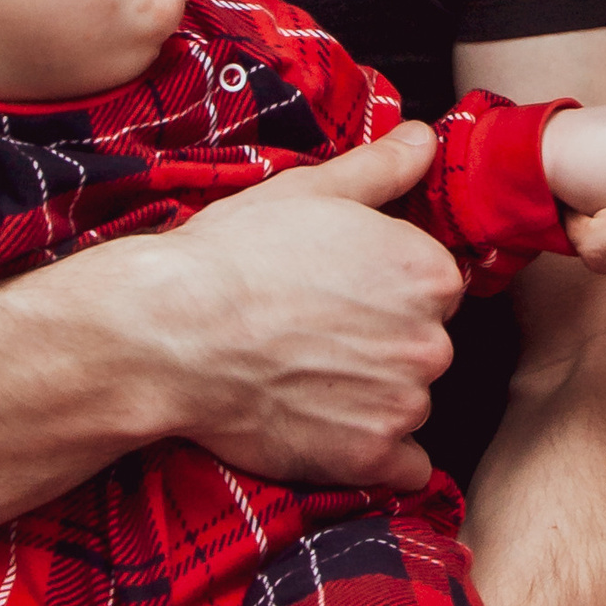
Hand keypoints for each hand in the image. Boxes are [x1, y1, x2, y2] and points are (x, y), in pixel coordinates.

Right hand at [157, 123, 462, 490]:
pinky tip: (327, 427)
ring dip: (372, 395)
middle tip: (314, 330)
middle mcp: (430, 340)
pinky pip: (402, 467)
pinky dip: (375, 454)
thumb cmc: (234, 255)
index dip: (387, 287)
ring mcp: (402, 404)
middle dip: (383, 341)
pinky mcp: (369, 457)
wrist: (171, 331)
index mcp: (427, 271)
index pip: (434, 285)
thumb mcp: (310, 191)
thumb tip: (424, 139)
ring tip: (304, 374)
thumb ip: (382, 168)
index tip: (343, 290)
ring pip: (407, 400)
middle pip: (423, 344)